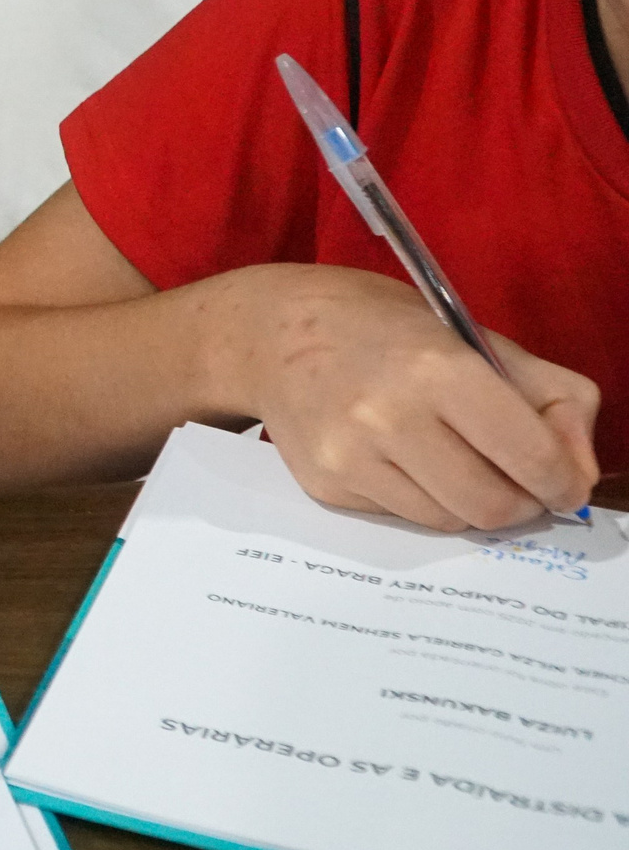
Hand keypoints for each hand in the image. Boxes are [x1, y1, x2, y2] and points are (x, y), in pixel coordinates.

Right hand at [223, 265, 599, 530]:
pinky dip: (418, 499)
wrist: (271, 333)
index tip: (566, 486)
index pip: (532, 457)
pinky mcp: (324, 484)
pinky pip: (400, 516)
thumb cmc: (384, 329)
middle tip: (518, 483)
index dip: (564, 482)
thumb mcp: (475, 337)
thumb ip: (551, 397)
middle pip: (493, 505)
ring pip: (448, 521)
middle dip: (521, 503)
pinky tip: (400, 459)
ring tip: (457, 465)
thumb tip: (577, 475)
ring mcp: (350, 455)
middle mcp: (389, 415)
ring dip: (468, 503)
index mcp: (438, 368)